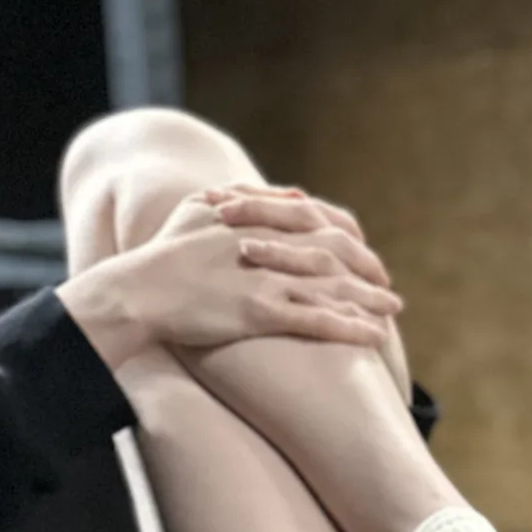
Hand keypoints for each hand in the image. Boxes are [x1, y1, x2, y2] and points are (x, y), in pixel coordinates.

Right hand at [57, 188, 400, 369]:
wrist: (137, 291)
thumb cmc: (162, 256)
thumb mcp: (197, 211)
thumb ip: (240, 199)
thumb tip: (283, 194)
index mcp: (251, 217)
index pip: (313, 218)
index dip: (344, 234)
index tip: (363, 249)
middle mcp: (264, 243)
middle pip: (331, 250)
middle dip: (365, 267)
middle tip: (387, 284)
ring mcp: (264, 277)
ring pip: (331, 285)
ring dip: (368, 298)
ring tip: (394, 311)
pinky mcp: (260, 311)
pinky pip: (317, 320)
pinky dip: (350, 326)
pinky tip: (375, 337)